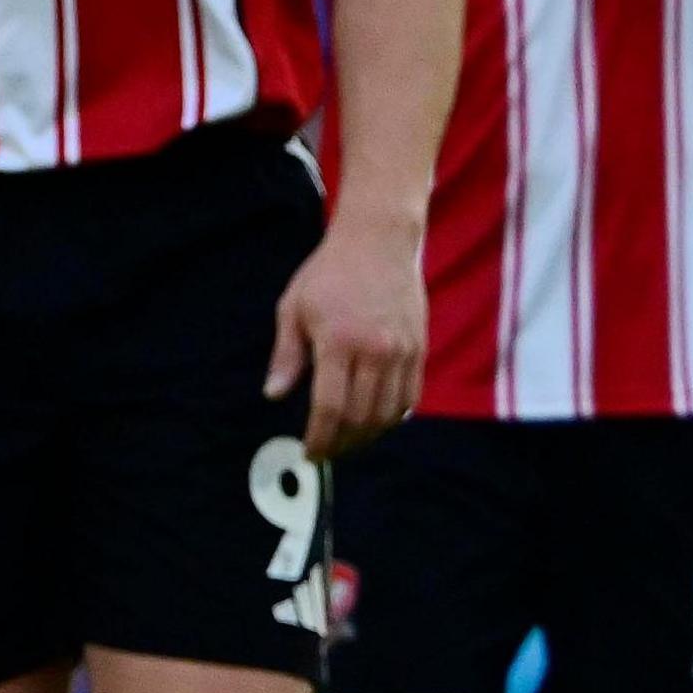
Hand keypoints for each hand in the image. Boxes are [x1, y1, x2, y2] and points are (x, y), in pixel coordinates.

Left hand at [268, 222, 425, 461]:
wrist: (378, 240)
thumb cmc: (329, 272)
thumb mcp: (294, 307)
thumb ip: (286, 355)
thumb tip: (274, 395)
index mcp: (339, 341)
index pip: (330, 409)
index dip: (319, 439)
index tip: (309, 451)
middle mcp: (375, 350)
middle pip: (361, 418)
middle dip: (342, 444)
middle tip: (327, 451)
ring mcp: (401, 350)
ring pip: (388, 414)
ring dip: (368, 436)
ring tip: (349, 440)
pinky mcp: (419, 347)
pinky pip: (410, 397)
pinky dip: (393, 416)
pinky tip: (375, 419)